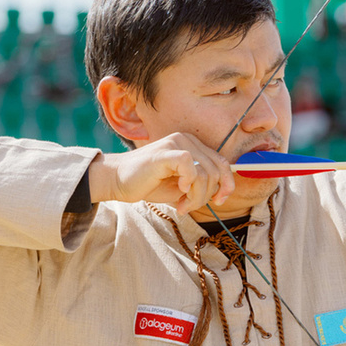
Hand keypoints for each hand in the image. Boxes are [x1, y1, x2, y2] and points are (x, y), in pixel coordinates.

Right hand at [88, 134, 236, 215]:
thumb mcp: (183, 186)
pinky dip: (190, 185)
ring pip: (205, 173)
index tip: (219, 201)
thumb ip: (202, 184)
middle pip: (216, 171)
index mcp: (193, 145)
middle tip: (188, 206)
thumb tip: (223, 192)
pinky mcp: (166, 152)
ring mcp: (176, 143)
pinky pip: (191, 167)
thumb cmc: (150, 184)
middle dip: (206, 195)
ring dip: (197, 197)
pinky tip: (179, 192)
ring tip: (181, 205)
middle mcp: (187, 140)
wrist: (118, 182)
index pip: (222, 163)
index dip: (227, 184)